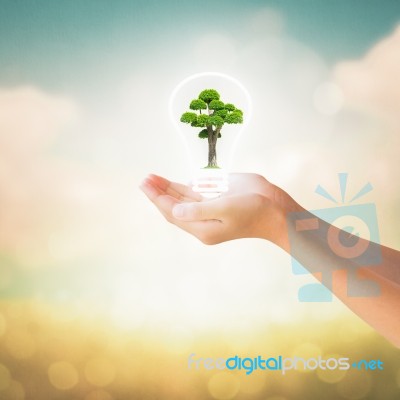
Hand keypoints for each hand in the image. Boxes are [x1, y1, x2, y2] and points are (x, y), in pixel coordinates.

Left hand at [140, 173, 299, 247]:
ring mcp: (210, 212)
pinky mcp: (218, 202)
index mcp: (203, 228)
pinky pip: (195, 196)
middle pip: (174, 207)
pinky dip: (182, 189)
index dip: (158, 198)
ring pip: (183, 201)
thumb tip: (175, 210)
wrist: (277, 211)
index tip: (145, 183)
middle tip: (145, 178)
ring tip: (153, 178)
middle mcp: (203, 221)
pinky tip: (173, 183)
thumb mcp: (225, 209)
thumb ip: (198, 210)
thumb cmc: (254, 210)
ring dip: (168, 189)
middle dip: (159, 192)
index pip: (173, 212)